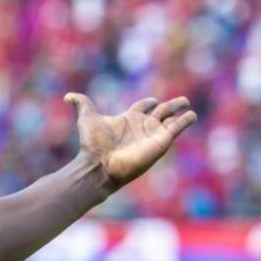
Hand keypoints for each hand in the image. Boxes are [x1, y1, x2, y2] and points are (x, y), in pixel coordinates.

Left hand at [66, 93, 196, 189]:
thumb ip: (82, 105)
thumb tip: (68, 96)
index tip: (152, 101)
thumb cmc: (93, 144)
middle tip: (182, 100)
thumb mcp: (87, 119)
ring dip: (181, 112)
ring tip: (188, 105)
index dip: (148, 102)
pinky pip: (178, 128)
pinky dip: (186, 120)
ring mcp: (153, 134)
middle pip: (161, 112)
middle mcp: (142, 126)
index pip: (142, 107)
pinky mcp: (162, 141)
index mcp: (128, 119)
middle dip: (170, 105)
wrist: (100, 165)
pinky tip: (192, 115)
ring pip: (172, 119)